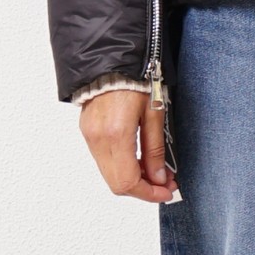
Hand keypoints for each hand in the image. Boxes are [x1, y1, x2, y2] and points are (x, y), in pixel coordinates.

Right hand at [79, 88, 178, 202]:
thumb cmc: (136, 80)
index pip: (128, 181)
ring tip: (155, 171)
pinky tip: (138, 160)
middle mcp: (98, 140)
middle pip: (117, 184)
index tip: (167, 191)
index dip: (149, 193)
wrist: (112, 61)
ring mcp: (90, 137)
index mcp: (116, 135)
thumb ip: (155, 148)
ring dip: (133, 179)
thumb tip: (160, 177)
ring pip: (110, 175)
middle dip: (143, 189)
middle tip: (165, 183)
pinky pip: (104, 161)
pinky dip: (122, 167)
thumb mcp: (154, 112)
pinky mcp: (87, 133)